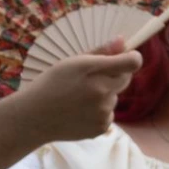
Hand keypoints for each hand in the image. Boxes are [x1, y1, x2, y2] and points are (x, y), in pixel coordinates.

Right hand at [8, 40, 142, 145]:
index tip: (130, 56)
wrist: (35, 117)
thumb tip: (123, 41)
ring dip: (105, 94)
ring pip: (115, 97)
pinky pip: (109, 114)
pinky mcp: (102, 127)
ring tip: (79, 97)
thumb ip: (101, 52)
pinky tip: (80, 111)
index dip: (133, 58)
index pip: (131, 63)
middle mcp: (101, 92)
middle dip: (115, 75)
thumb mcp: (72, 62)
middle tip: (93, 77)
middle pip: (125, 79)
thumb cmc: (51, 84)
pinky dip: (99, 111)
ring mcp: (103, 112)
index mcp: (91, 70)